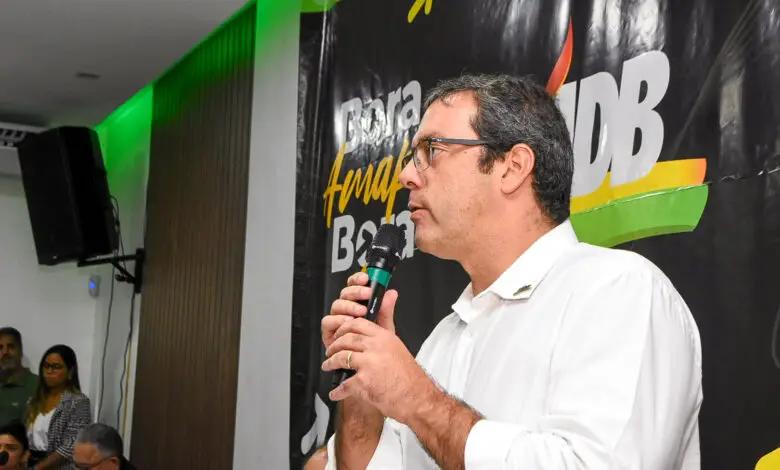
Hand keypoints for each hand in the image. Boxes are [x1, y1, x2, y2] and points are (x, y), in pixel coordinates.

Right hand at [321, 271, 398, 350]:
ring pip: (336, 305)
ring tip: (359, 312)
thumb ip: (385, 310)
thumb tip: (391, 293)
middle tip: (366, 295)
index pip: (354, 286)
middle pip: (345, 293)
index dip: (358, 280)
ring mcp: (337, 321)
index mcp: (359, 305)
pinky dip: (337, 321)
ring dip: (348, 307)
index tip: (366, 278)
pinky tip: (347, 323)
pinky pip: (328, 322)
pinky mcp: (330, 332)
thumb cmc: (374, 346)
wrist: (370, 366)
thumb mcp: (384, 327)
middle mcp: (346, 311)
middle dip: (356, 292)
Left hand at [322, 317, 437, 424]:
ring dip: (331, 363)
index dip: (344, 328)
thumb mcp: (398, 349)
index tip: (339, 334)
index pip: (358, 324)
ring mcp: (369, 363)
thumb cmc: (411, 379)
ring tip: (328, 366)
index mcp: (385, 337)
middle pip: (347, 339)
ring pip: (341, 358)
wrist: (419, 399)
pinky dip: (338, 391)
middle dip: (334, 346)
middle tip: (330, 351)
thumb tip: (375, 326)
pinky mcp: (364, 381)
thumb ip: (383, 338)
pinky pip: (344, 384)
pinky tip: (336, 393)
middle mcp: (377, 347)